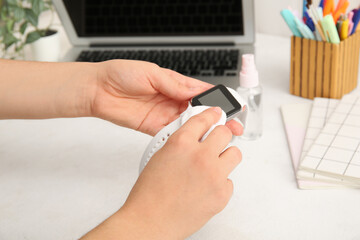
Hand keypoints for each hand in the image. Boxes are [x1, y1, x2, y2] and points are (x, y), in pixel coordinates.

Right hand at [81, 107, 241, 239]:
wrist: (150, 221)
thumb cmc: (149, 193)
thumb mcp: (160, 156)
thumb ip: (181, 142)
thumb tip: (196, 134)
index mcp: (181, 143)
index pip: (204, 118)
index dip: (211, 114)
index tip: (216, 114)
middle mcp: (200, 156)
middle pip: (225, 133)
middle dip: (220, 135)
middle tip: (215, 141)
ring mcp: (214, 175)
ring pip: (234, 153)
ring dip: (225, 156)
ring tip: (213, 165)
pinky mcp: (222, 194)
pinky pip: (230, 180)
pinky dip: (220, 182)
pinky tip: (206, 187)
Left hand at [93, 60, 242, 135]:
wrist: (98, 90)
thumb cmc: (121, 74)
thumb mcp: (151, 73)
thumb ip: (175, 84)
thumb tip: (196, 90)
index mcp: (174, 84)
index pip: (200, 92)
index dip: (215, 98)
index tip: (229, 105)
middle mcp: (171, 100)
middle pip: (198, 110)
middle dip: (214, 117)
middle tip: (228, 124)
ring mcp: (163, 115)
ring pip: (188, 124)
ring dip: (201, 129)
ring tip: (214, 133)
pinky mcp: (153, 128)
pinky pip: (172, 135)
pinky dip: (182, 138)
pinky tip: (192, 140)